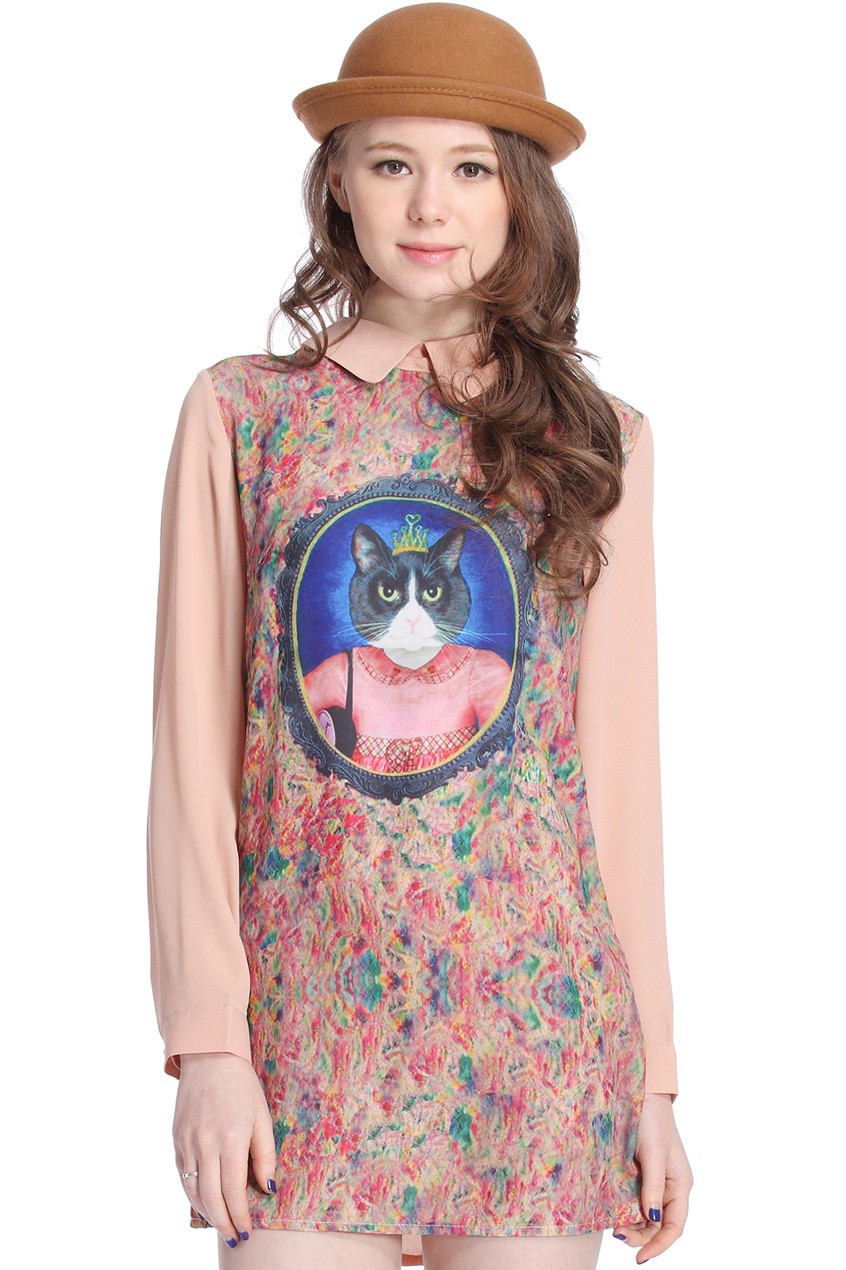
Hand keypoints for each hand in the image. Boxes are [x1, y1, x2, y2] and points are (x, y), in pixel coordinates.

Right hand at [173, 1052, 276, 1247]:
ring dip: (206, 1213)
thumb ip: (264, 1155)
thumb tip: (267, 1188)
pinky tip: (203, 1202)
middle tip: (234, 1238)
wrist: (209, 1057)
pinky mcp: (176, 1139)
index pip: (233, 1191)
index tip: (247, 1231)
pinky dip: (192, 1194)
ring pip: (192, 1191)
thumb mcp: (262, 1117)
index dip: (240, 1216)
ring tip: (220, 1225)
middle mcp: (204, 1144)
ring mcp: (187, 1143)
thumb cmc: (241, 1086)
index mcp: (230, 1139)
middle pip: (211, 1198)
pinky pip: (182, 1176)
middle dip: (223, 1223)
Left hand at [613, 1092, 692, 1261]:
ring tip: (613, 1226)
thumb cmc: (652, 1118)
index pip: (674, 1225)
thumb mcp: (653, 1152)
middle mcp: (668, 1186)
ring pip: (644, 1215)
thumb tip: (652, 1218)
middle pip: (657, 1224)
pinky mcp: (638, 1174)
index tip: (640, 1257)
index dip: (659, 1245)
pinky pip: (633, 1200)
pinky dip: (624, 1210)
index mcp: (679, 1184)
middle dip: (640, 1235)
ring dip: (631, 1224)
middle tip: (617, 1234)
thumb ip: (653, 1186)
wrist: (640, 1092)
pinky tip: (612, 1212)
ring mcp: (653, 1181)